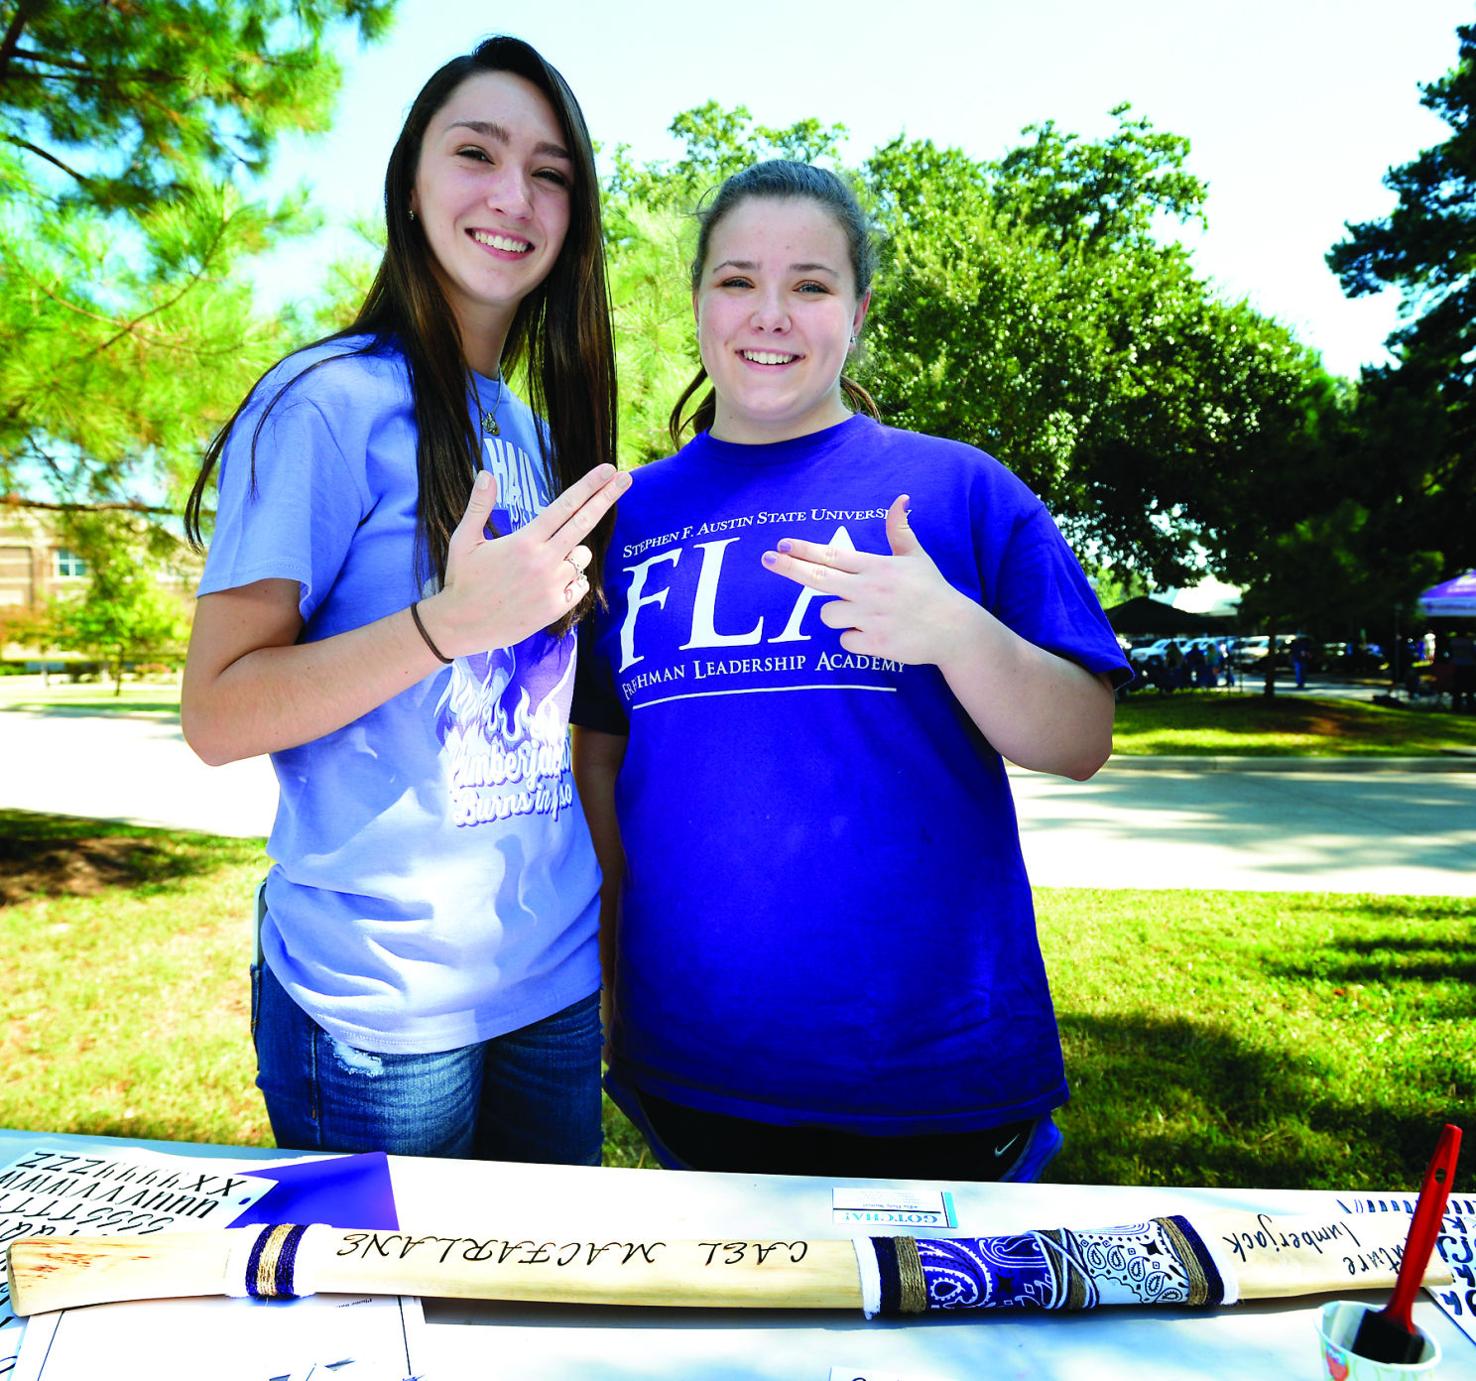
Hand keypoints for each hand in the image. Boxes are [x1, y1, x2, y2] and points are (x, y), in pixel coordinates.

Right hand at [422, 464, 629, 655]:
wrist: (462, 625)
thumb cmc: (462, 580)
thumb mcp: (464, 540)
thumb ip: (479, 506)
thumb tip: (487, 473)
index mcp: (524, 541)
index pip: (564, 506)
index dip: (589, 485)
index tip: (608, 470)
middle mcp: (544, 561)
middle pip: (585, 523)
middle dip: (607, 497)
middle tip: (625, 478)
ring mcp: (553, 586)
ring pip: (582, 557)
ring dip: (573, 552)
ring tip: (542, 564)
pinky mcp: (557, 608)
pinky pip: (580, 585)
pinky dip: (572, 580)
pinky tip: (548, 584)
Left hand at [760, 494, 974, 666]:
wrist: (954, 630)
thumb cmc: (932, 590)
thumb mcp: (917, 556)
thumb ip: (900, 530)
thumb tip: (900, 498)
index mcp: (877, 567)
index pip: (833, 554)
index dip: (804, 549)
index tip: (782, 543)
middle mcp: (869, 590)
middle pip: (817, 578)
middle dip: (789, 568)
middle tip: (767, 559)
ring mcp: (870, 618)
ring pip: (828, 615)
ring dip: (837, 613)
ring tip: (861, 612)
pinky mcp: (875, 643)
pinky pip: (845, 641)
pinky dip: (854, 638)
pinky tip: (874, 633)